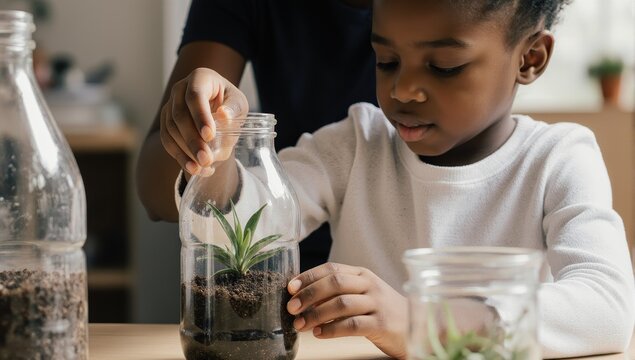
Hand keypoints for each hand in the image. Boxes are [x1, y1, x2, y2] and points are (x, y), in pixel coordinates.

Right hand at [159, 67, 247, 175]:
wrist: (220, 111)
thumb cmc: (230, 104)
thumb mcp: (239, 103)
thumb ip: (233, 109)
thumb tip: (224, 116)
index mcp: (200, 78)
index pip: (195, 95)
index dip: (200, 116)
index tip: (209, 136)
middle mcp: (180, 89)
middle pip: (180, 115)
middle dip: (193, 140)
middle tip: (206, 159)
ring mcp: (170, 106)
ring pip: (171, 130)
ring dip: (186, 151)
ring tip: (202, 167)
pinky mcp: (166, 123)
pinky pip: (168, 141)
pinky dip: (180, 157)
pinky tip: (194, 169)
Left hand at [287, 263, 407, 359]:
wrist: (416, 325)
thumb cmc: (381, 310)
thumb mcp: (362, 294)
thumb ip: (338, 292)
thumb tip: (302, 296)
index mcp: (362, 274)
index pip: (331, 269)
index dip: (308, 276)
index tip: (290, 287)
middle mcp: (370, 285)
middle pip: (334, 283)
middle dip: (309, 294)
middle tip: (292, 307)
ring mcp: (377, 303)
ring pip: (341, 303)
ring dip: (316, 314)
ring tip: (301, 324)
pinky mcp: (381, 324)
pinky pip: (352, 325)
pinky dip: (332, 329)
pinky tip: (320, 334)